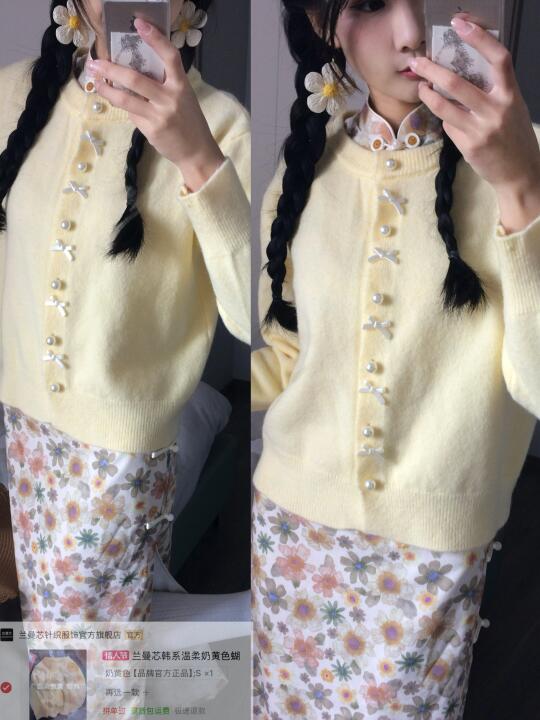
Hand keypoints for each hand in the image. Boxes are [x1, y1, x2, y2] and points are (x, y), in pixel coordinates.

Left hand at [89, 18, 224, 191]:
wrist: (196, 152)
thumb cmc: (188, 121)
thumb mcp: (183, 97)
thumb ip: (163, 85)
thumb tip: (134, 74)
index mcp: (181, 85)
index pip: (170, 56)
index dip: (155, 39)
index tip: (139, 24)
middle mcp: (170, 98)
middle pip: (135, 79)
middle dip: (111, 69)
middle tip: (95, 63)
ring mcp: (159, 115)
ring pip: (125, 99)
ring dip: (106, 89)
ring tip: (95, 82)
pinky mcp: (151, 129)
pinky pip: (131, 114)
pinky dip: (125, 108)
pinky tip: (120, 104)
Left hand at [411, 15, 539, 231]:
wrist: (520, 172)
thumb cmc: (513, 135)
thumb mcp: (511, 106)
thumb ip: (492, 90)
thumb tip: (461, 73)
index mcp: (510, 93)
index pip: (498, 57)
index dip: (479, 37)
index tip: (460, 23)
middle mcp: (497, 109)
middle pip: (457, 83)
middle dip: (432, 69)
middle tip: (418, 61)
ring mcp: (481, 128)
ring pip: (445, 106)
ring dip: (427, 93)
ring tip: (421, 86)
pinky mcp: (469, 145)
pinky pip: (449, 125)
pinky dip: (443, 118)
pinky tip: (443, 114)